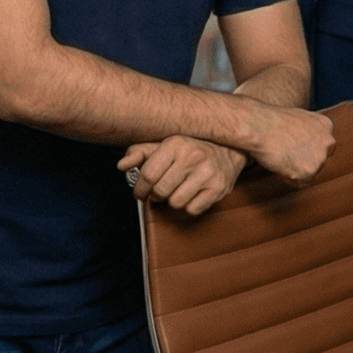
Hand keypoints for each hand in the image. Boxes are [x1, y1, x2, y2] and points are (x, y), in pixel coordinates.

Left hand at [120, 136, 244, 216]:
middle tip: (158, 192)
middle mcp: (193, 156)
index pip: (148, 175)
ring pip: (175, 202)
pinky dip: (189, 206)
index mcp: (176, 143)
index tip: (140, 192)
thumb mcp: (164, 144)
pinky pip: (193, 209)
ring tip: (176, 191)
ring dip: (172, 201)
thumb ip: (139, 152)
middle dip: (155, 196)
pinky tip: (191, 194)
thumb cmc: (191, 147)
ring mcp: (208, 173)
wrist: (230, 148)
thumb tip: (122, 166)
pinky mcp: (219, 187)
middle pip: (160, 191)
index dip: (139, 188)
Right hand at [245, 105, 334, 183]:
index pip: (322, 145)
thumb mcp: (297, 118)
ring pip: (311, 172)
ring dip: (297, 170)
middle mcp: (328, 141)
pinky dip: (289, 177)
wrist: (259, 126)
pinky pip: (300, 182)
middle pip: (319, 160)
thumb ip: (307, 131)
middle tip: (286, 155)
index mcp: (326, 125)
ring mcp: (320, 157)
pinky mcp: (309, 171)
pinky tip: (279, 165)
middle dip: (305, 161)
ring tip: (281, 158)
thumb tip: (303, 142)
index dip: (306, 149)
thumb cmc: (270, 121)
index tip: (294, 149)